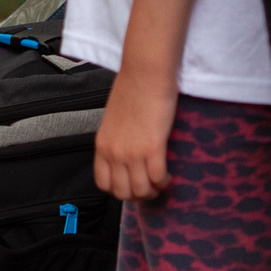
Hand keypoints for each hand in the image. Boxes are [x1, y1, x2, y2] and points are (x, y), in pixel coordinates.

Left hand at [94, 61, 177, 201]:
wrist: (144, 74)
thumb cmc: (132, 90)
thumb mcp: (113, 119)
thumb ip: (116, 139)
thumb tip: (125, 154)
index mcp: (102, 144)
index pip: (103, 183)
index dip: (119, 190)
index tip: (131, 186)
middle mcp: (114, 152)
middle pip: (122, 192)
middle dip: (138, 196)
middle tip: (150, 187)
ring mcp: (131, 152)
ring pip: (141, 190)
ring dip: (153, 191)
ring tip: (161, 182)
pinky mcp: (152, 148)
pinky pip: (157, 179)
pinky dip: (164, 182)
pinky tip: (168, 175)